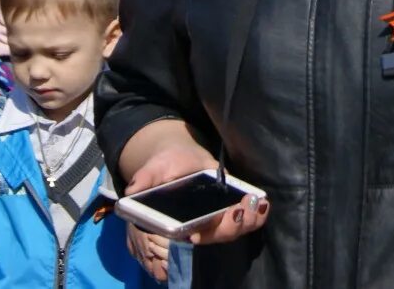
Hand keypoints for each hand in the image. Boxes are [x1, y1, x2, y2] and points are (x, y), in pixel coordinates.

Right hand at [123, 128, 269, 277]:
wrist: (180, 157)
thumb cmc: (165, 166)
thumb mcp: (152, 170)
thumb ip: (143, 180)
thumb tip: (131, 191)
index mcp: (181, 221)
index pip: (193, 234)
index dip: (203, 234)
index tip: (207, 228)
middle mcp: (202, 223)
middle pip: (218, 235)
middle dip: (230, 226)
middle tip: (236, 209)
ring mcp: (219, 216)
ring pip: (236, 229)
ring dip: (248, 220)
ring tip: (254, 202)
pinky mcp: (233, 205)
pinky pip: (249, 217)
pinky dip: (259, 213)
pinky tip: (262, 201)